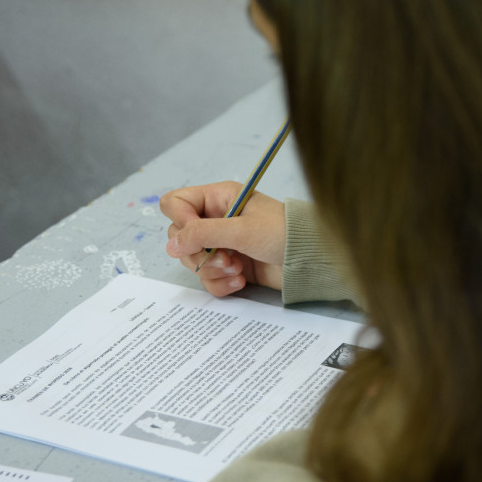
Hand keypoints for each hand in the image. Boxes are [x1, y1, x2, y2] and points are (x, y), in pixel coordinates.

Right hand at [160, 181, 285, 295]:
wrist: (310, 260)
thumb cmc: (283, 233)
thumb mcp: (241, 229)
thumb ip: (203, 233)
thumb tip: (172, 244)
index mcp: (218, 198)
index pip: (175, 203)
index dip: (180, 221)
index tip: (195, 237)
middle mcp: (216, 219)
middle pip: (179, 237)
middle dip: (199, 253)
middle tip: (225, 258)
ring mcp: (222, 244)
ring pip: (193, 261)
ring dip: (213, 270)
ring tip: (238, 268)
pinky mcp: (230, 266)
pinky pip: (208, 279)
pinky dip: (221, 283)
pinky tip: (241, 280)